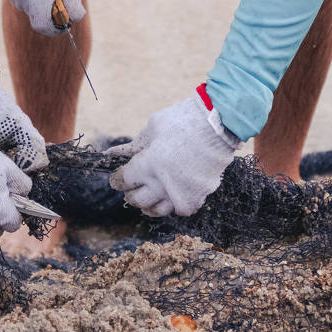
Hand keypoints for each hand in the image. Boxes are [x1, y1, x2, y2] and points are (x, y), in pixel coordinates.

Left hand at [108, 92, 240, 217]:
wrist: (218, 125)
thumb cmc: (183, 121)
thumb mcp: (152, 128)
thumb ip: (133, 146)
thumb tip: (113, 154)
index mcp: (146, 166)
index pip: (123, 181)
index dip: (117, 178)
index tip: (118, 176)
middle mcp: (161, 184)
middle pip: (137, 199)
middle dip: (130, 193)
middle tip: (131, 187)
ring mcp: (180, 193)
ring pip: (157, 210)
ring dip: (148, 205)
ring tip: (148, 198)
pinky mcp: (198, 197)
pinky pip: (181, 209)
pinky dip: (173, 205)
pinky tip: (171, 197)